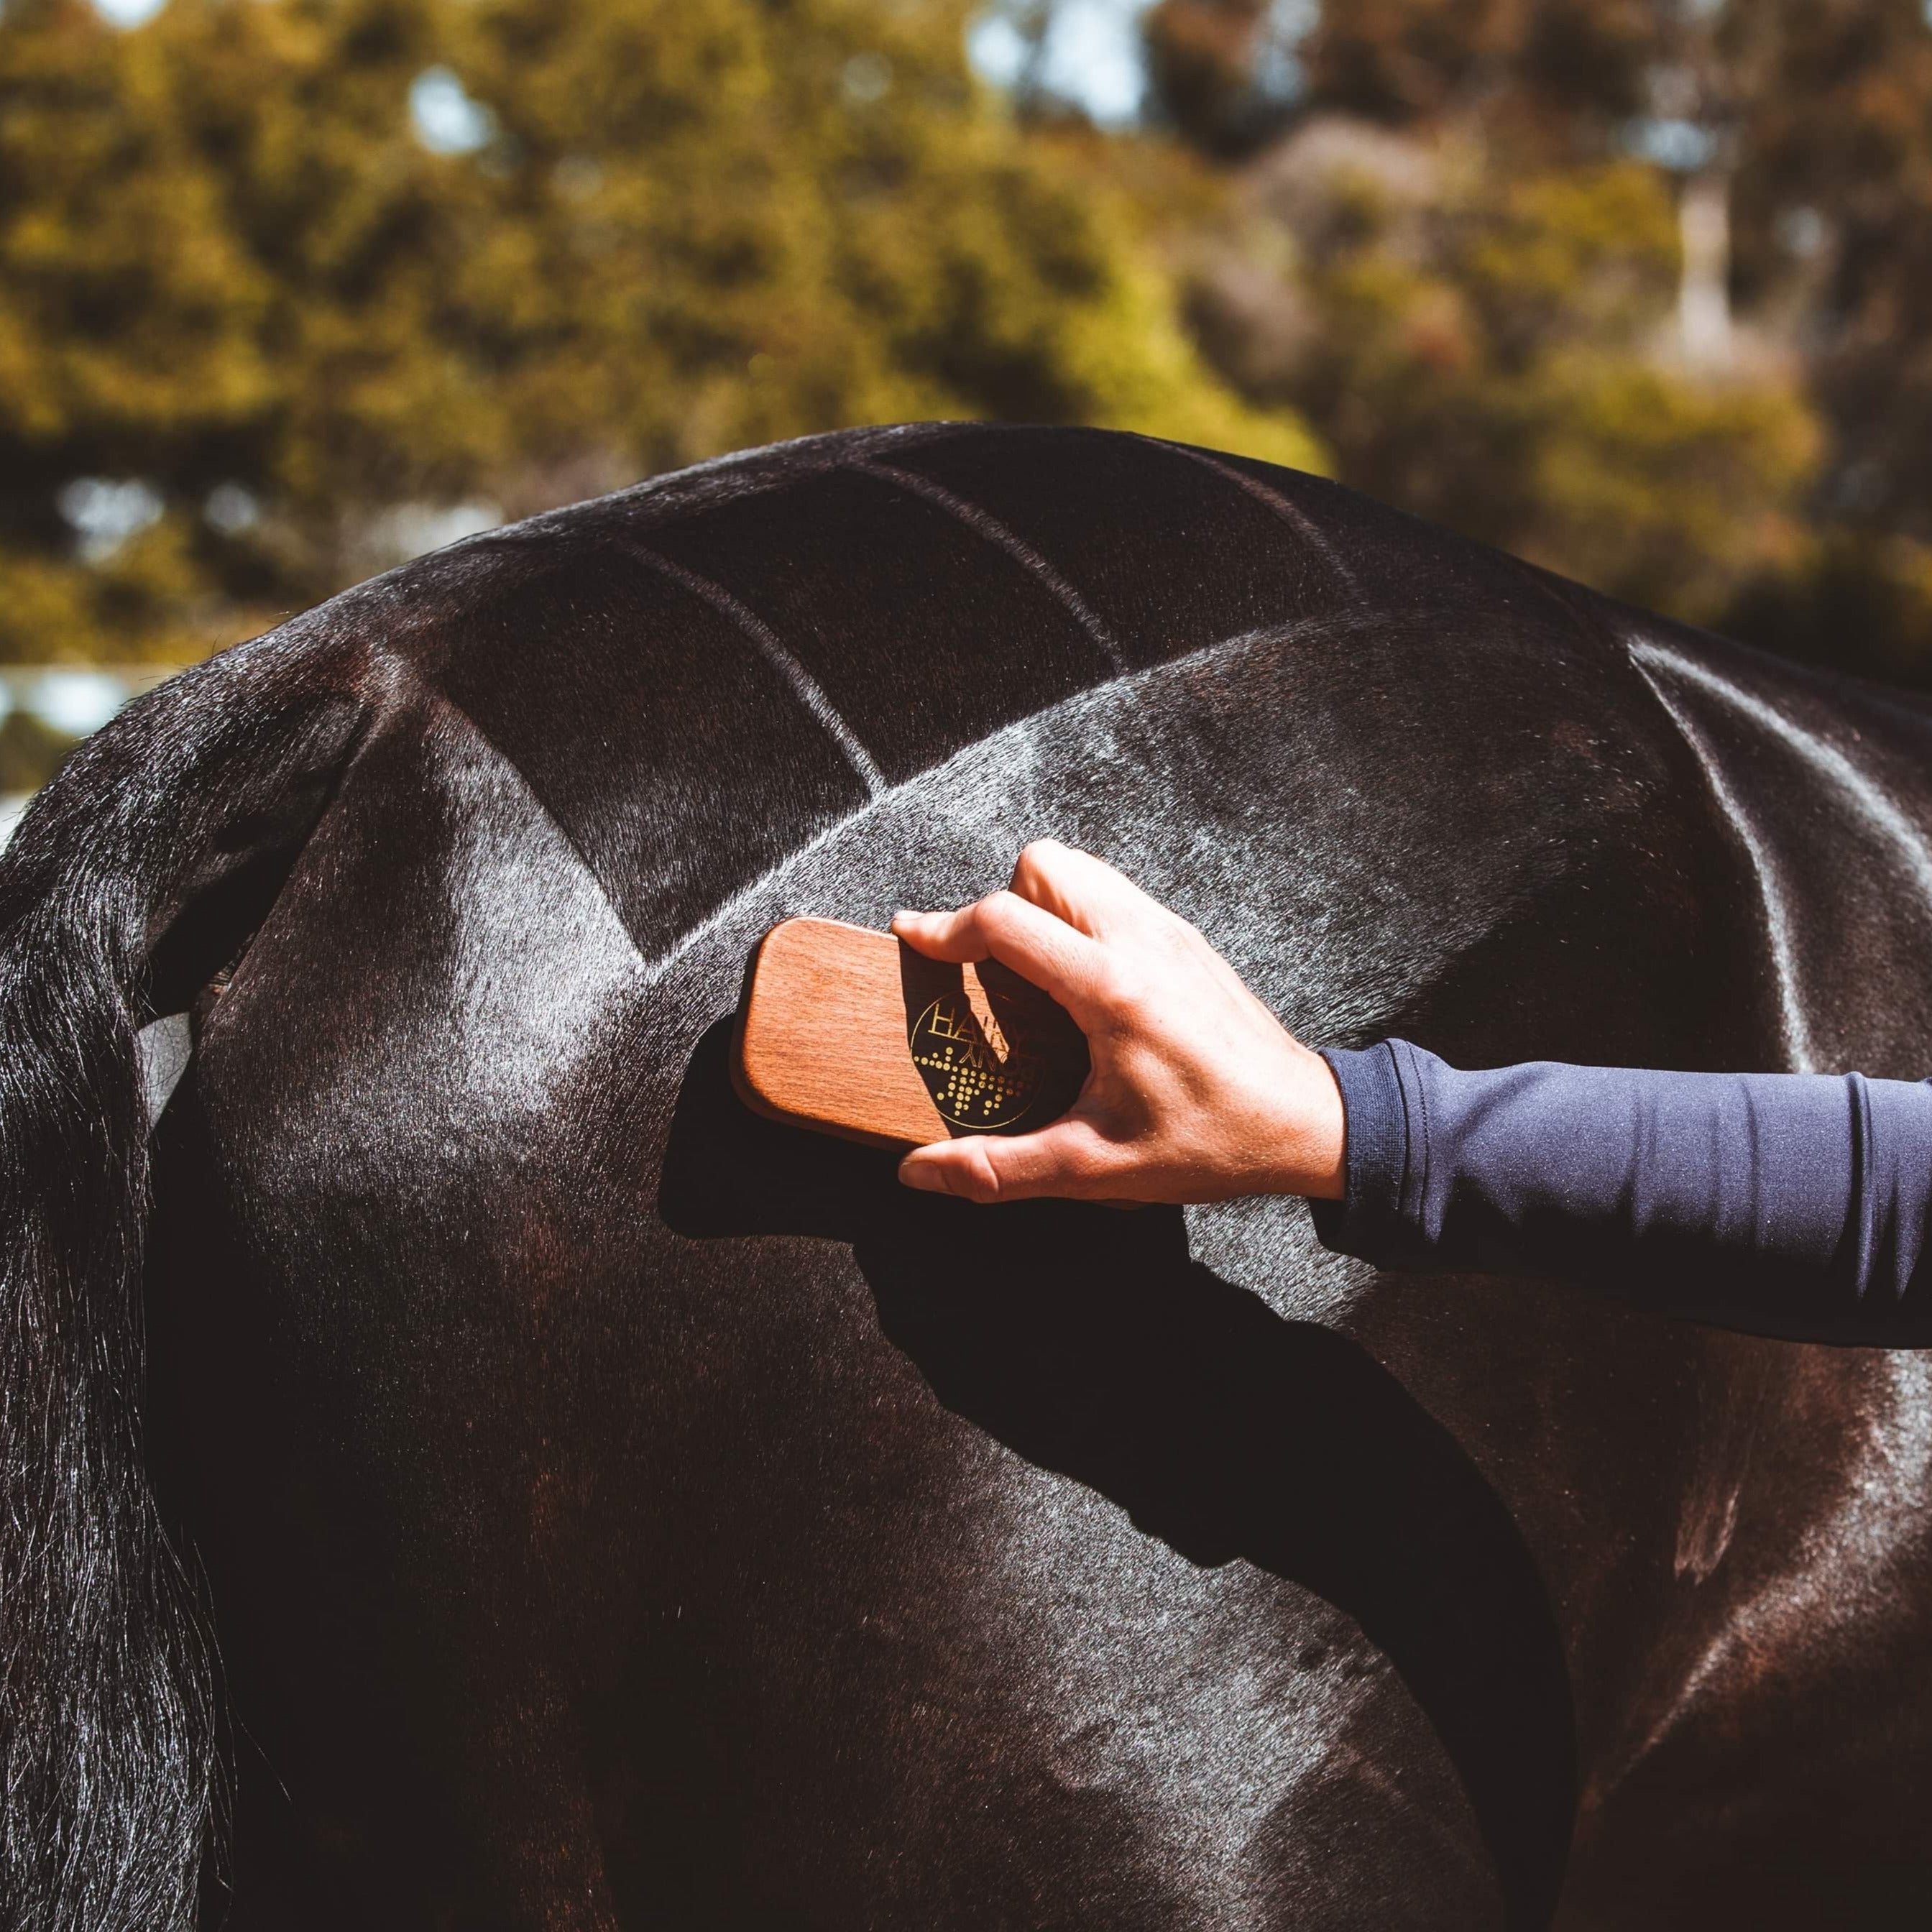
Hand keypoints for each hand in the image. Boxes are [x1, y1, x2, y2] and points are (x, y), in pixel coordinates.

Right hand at [891, 841, 1344, 1204]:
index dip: (944, 927)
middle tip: (984, 966)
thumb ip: (1000, 1169)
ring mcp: (1168, 930)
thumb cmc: (1209, 1142)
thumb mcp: (1095, 1167)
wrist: (1302, 1124)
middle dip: (997, 903)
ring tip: (1027, 969)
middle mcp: (1140, 941)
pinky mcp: (1185, 937)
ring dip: (1040, 901)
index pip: (1005, 921)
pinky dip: (1079, 913)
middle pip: (1043, 865)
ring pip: (1081, 868)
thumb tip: (921, 1174)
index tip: (912, 938)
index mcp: (1111, 990)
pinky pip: (1114, 893)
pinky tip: (1077, 978)